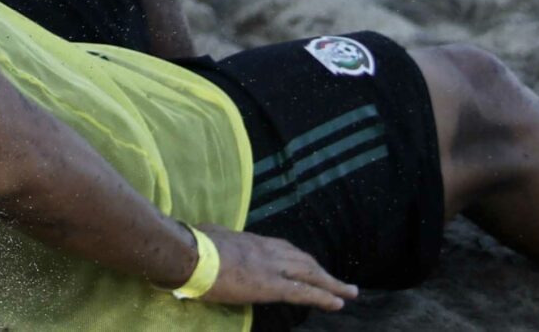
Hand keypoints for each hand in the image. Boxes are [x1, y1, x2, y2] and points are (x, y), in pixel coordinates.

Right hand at [204, 228, 357, 310]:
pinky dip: (324, 296)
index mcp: (252, 241)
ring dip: (331, 283)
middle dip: (323, 272)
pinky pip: (304, 291)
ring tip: (347, 292)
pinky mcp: (271, 286)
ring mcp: (271, 267)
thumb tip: (211, 238)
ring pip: (310, 273)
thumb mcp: (210, 235)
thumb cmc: (193, 244)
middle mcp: (267, 250)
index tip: (311, 266)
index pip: (283, 248)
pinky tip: (337, 303)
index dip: (300, 259)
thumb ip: (218, 239)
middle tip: (342, 283)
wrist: (191, 254)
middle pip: (303, 260)